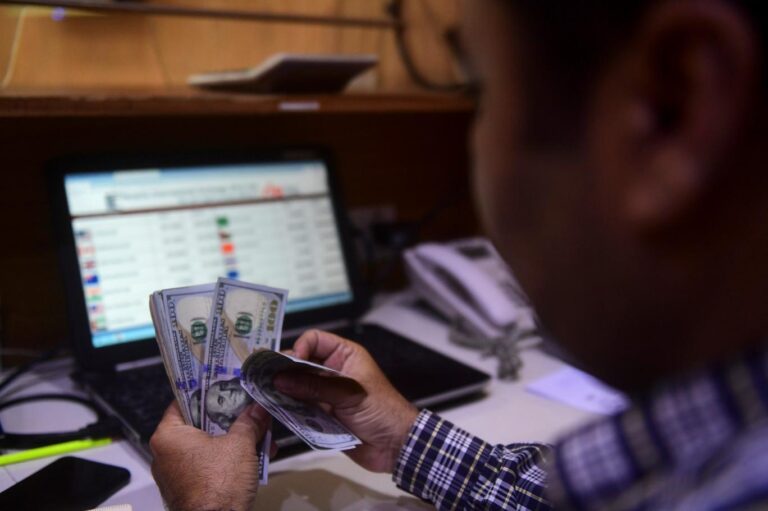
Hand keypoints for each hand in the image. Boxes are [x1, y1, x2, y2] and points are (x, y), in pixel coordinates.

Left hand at [150, 402, 269, 510]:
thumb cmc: (218, 484)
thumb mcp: (240, 444)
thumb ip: (250, 422)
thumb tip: (258, 408)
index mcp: (168, 436)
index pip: (184, 401)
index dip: (207, 391)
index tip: (225, 384)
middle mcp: (165, 453)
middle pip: (200, 424)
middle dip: (229, 419)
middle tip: (248, 410)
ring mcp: (175, 474)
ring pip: (208, 446)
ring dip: (234, 441)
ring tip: (260, 437)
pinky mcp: (188, 489)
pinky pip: (208, 465)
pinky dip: (229, 460)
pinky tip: (254, 458)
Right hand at [274, 329, 418, 472]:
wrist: (395, 445)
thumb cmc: (381, 410)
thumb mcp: (348, 393)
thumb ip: (314, 385)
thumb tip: (280, 378)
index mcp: (344, 355)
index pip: (315, 340)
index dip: (300, 347)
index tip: (288, 363)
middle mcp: (332, 371)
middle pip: (301, 363)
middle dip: (284, 370)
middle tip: (264, 379)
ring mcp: (325, 393)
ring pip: (297, 386)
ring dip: (283, 390)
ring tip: (264, 394)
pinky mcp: (321, 414)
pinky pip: (299, 407)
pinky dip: (288, 408)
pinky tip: (274, 409)